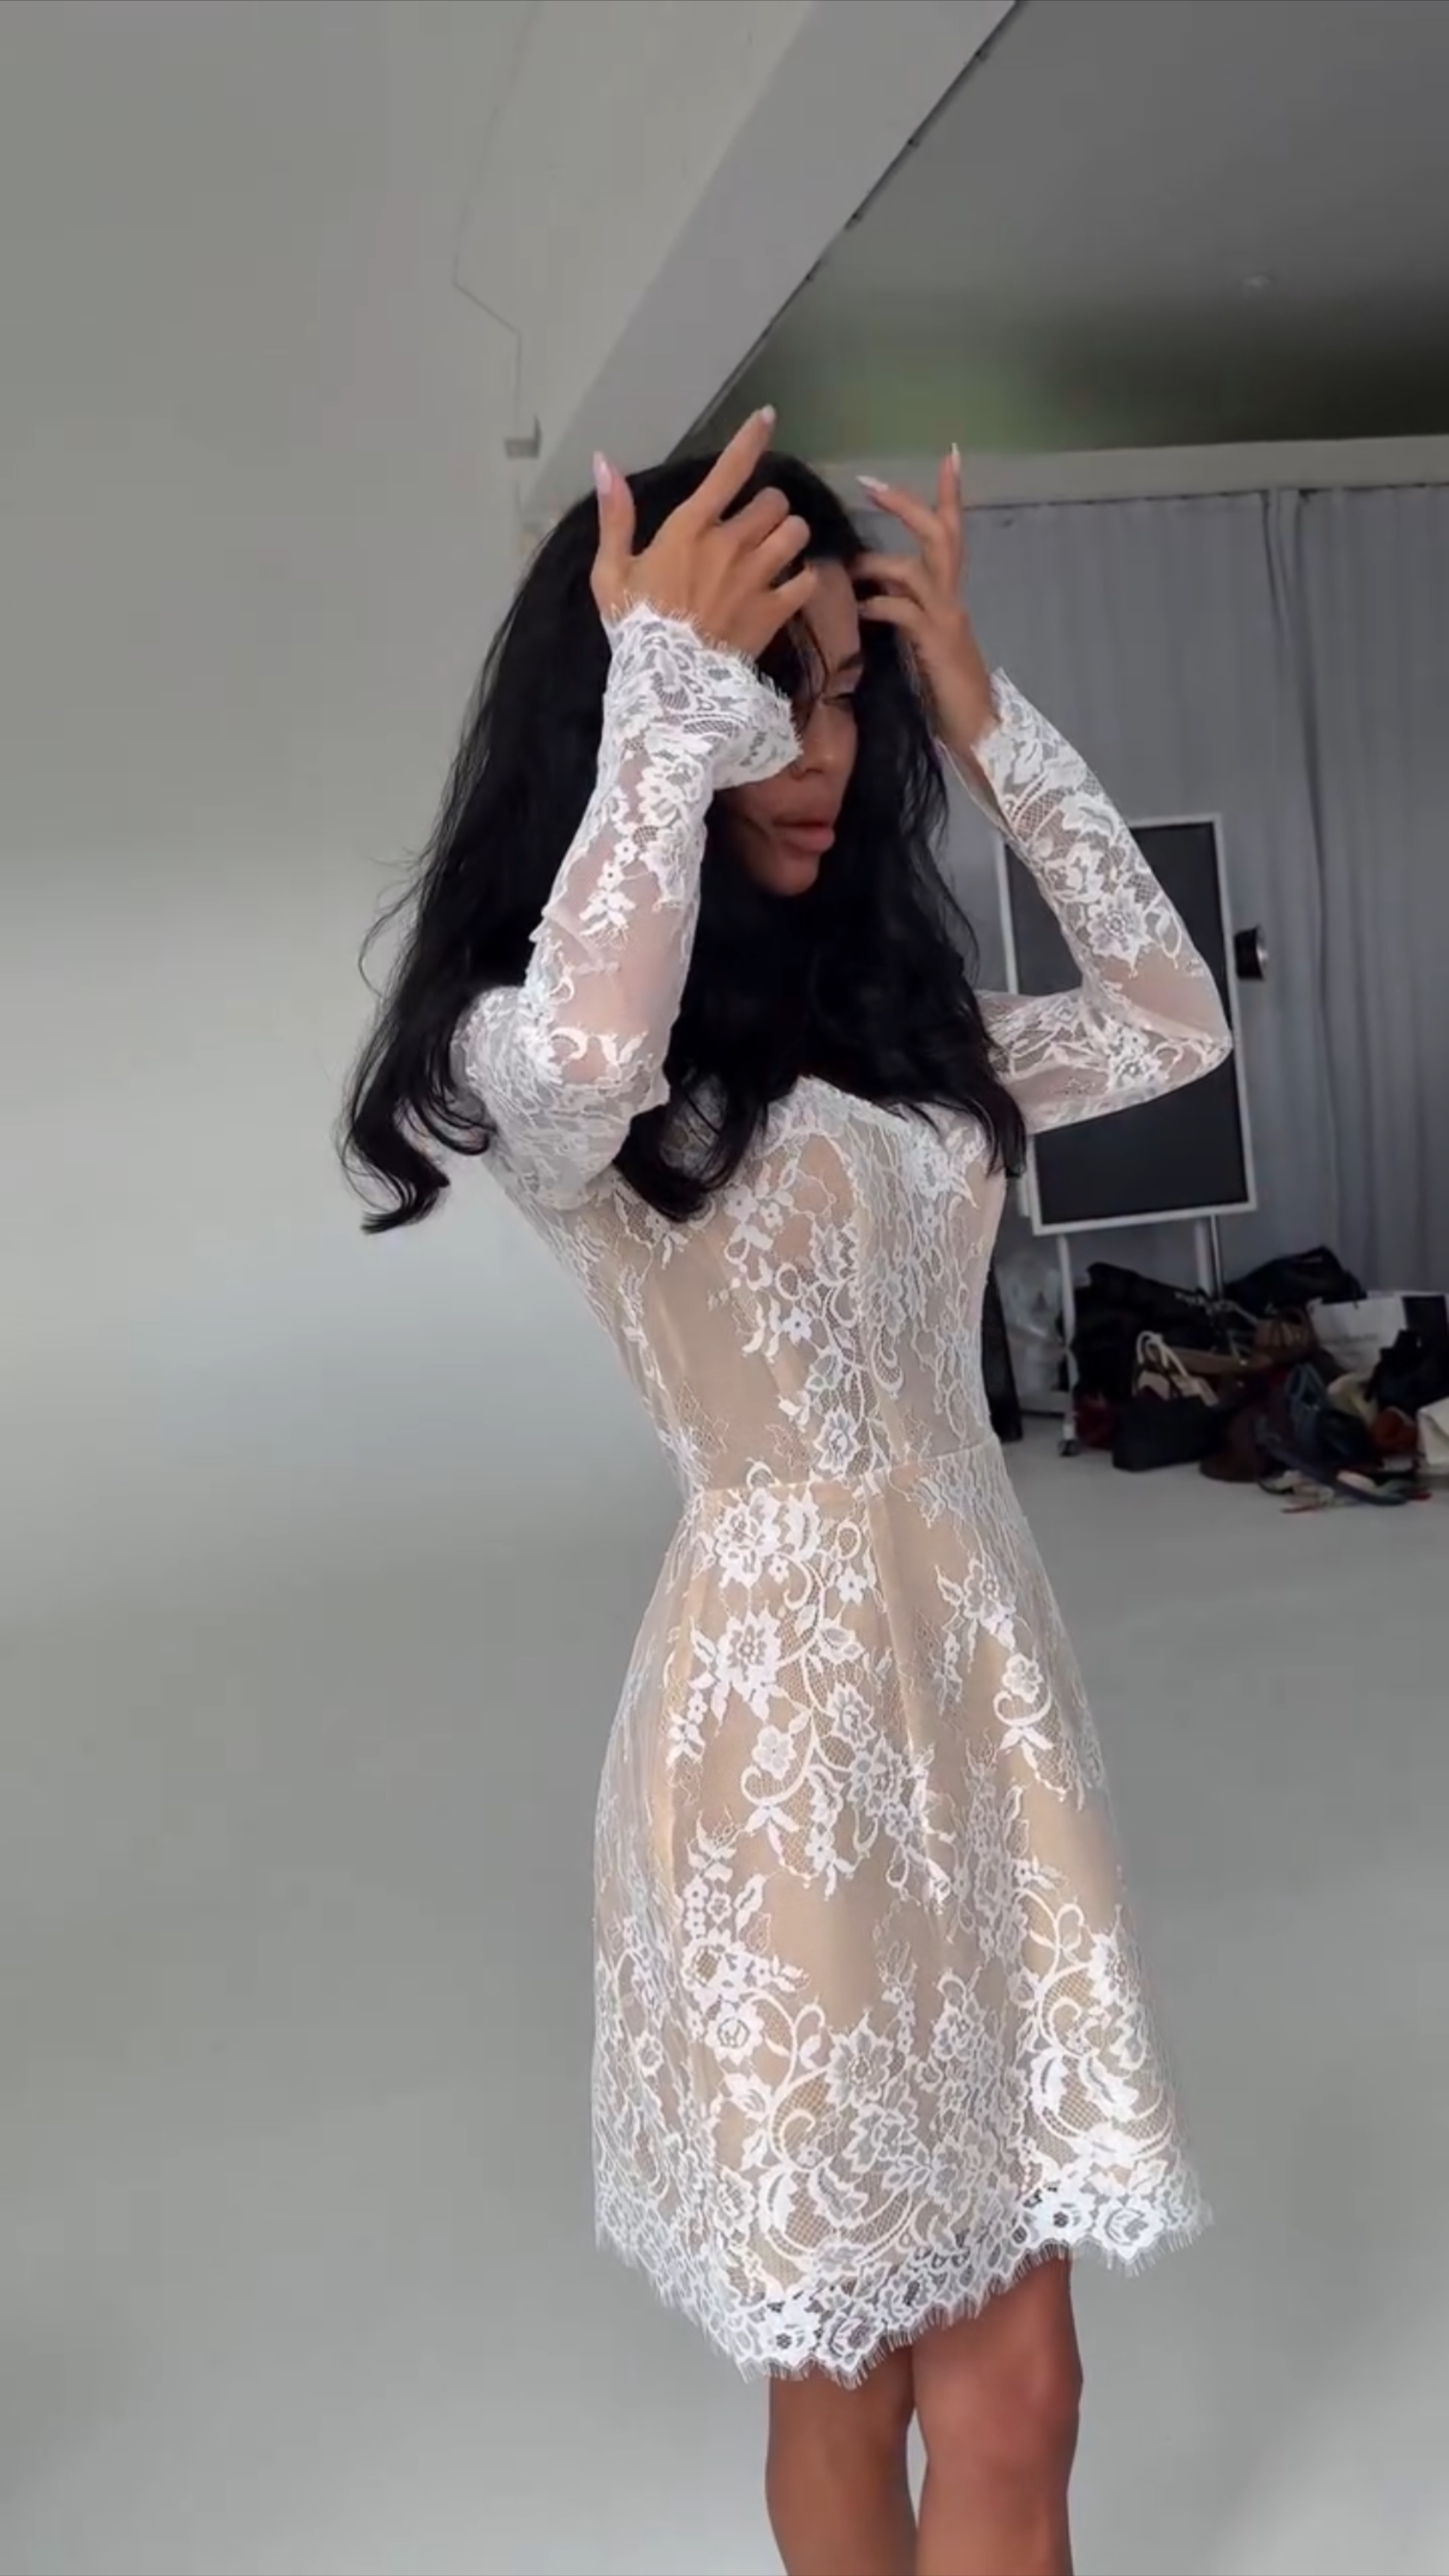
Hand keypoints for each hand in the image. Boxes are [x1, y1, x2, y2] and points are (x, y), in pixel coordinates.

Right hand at [591, 408, 816, 661]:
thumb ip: (614, 515)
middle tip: (756, 526)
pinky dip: (805, 580)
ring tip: (778, 551)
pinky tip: (793, 585)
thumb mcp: (610, 571)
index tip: (768, 417)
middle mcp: (730, 543)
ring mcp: (756, 577)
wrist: (665, 685)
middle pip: (773, 501)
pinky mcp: (774, 611)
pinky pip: (807, 580)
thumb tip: (604, 462)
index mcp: (690, 528)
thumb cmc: (634, 626)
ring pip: (796, 533)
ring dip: (790, 537)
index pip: (729, 469)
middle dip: (768, 508)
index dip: (751, 438)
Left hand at [856, 450, 997, 761]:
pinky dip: (879, 605)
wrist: (980, 730)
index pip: (951, 534)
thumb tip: (871, 591)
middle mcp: (952, 598)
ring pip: (919, 569)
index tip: (949, 457)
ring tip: (852, 567)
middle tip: (871, 483)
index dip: (948, 496)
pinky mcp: (937, 643)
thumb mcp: (922, 642)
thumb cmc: (948, 691)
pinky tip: (860, 610)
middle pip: (938, 535)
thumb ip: (904, 612)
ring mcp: (947, 619)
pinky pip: (906, 612)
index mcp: (949, 596)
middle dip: (907, 506)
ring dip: (880, 562)